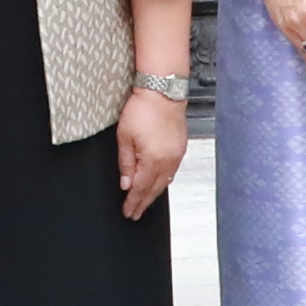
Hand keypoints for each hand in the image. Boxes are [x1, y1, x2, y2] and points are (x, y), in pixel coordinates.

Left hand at [115, 85, 188, 215]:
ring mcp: (177, 156)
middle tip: (135, 213)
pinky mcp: (181, 148)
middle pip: (154, 190)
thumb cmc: (143, 109)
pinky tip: (158, 183)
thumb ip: (125, 163)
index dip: (133, 202)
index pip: (140, 189)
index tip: (128, 212)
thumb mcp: (124, 137)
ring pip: (165, 182)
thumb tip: (125, 183)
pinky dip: (163, 181)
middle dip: (144, 203)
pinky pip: (172, 172)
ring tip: (145, 202)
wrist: (163, 92)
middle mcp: (168, 162)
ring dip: (154, 193)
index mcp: (152, 160)